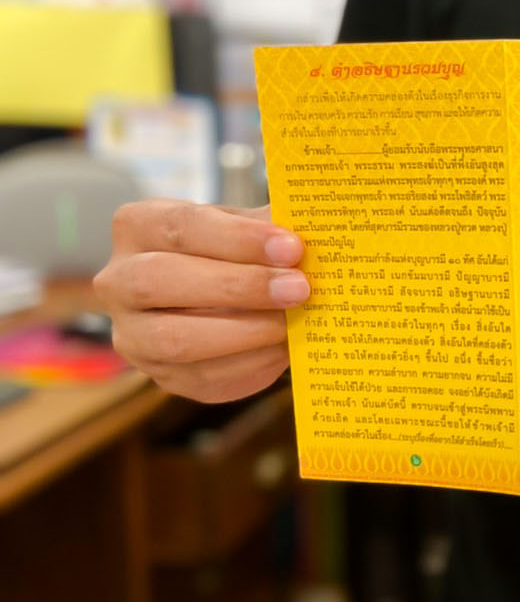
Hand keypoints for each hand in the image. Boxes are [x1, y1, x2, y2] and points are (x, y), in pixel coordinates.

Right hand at [93, 202, 307, 403]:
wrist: (227, 299)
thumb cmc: (238, 252)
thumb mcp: (251, 227)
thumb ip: (275, 225)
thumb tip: (318, 224)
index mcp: (139, 226)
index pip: (181, 226)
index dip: (238, 238)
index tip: (291, 246)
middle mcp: (119, 280)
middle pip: (162, 280)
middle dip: (239, 286)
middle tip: (298, 288)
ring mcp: (133, 334)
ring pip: (175, 339)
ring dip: (244, 332)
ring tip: (292, 324)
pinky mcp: (160, 375)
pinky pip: (201, 377)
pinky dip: (249, 365)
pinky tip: (283, 351)